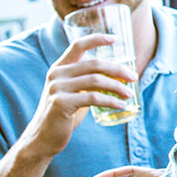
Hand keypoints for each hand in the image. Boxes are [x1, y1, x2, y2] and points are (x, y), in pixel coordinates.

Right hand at [20, 34, 137, 159]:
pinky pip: (93, 98)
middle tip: (133, 77)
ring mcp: (57, 88)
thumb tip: (118, 78)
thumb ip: (87, 83)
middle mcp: (56, 74)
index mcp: (59, 68)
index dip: (96, 39)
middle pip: (94, 64)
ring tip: (130, 94)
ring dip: (117, 86)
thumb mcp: (73, 93)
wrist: (43, 138)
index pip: (77, 45)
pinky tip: (121, 105)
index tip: (115, 38)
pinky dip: (110, 101)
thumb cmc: (63, 115)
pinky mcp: (61, 103)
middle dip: (118, 69)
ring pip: (96, 80)